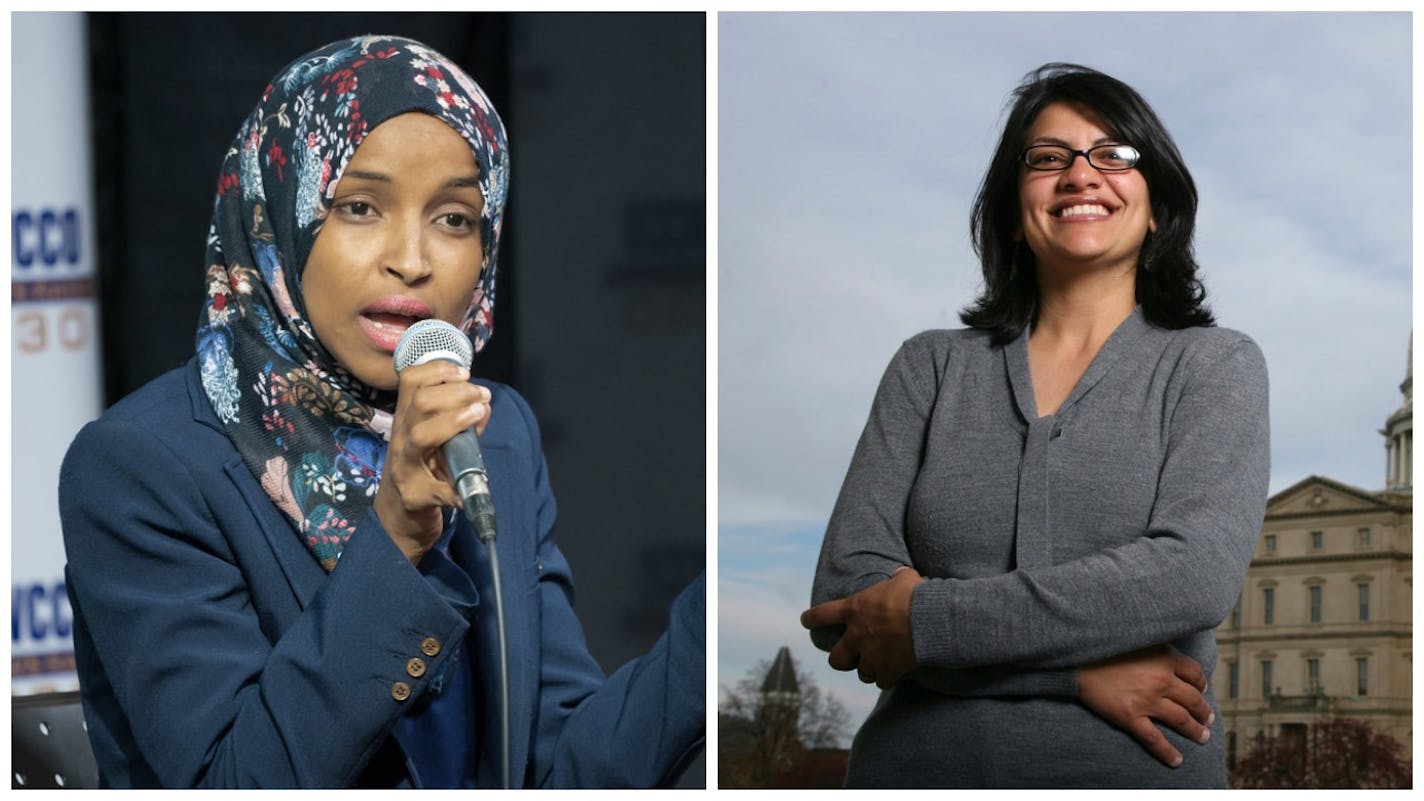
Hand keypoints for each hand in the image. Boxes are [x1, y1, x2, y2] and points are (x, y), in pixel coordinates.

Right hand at [373, 360, 490, 563]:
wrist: (398, 517)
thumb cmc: (423, 472)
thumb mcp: (443, 443)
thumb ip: (464, 424)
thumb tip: (485, 404)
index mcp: (406, 420)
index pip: (409, 381)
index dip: (437, 369)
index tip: (465, 373)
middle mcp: (401, 438)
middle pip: (419, 403)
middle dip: (455, 392)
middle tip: (482, 395)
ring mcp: (404, 467)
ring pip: (421, 435)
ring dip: (454, 421)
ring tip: (478, 415)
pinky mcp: (414, 497)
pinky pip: (438, 490)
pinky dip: (457, 489)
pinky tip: (468, 490)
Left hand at [800, 567, 923, 688]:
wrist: (930, 620)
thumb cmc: (915, 595)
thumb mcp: (903, 578)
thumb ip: (897, 577)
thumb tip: (901, 573)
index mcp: (854, 610)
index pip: (821, 615)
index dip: (811, 619)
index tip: (806, 621)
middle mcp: (856, 636)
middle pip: (836, 659)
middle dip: (842, 659)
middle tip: (850, 656)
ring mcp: (870, 656)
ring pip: (861, 673)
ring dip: (868, 669)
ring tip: (879, 665)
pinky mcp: (887, 671)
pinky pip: (882, 681)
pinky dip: (887, 678)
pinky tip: (894, 673)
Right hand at [1076, 644, 1212, 767]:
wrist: (1076, 659)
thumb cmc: (1105, 646)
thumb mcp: (1138, 639)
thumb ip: (1158, 648)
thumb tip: (1173, 659)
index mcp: (1164, 658)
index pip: (1196, 674)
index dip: (1201, 684)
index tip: (1201, 690)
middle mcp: (1161, 680)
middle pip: (1194, 700)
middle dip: (1204, 712)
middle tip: (1208, 718)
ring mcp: (1147, 700)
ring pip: (1181, 720)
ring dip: (1196, 731)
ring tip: (1202, 737)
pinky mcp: (1130, 716)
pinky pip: (1154, 739)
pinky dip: (1168, 752)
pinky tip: (1177, 760)